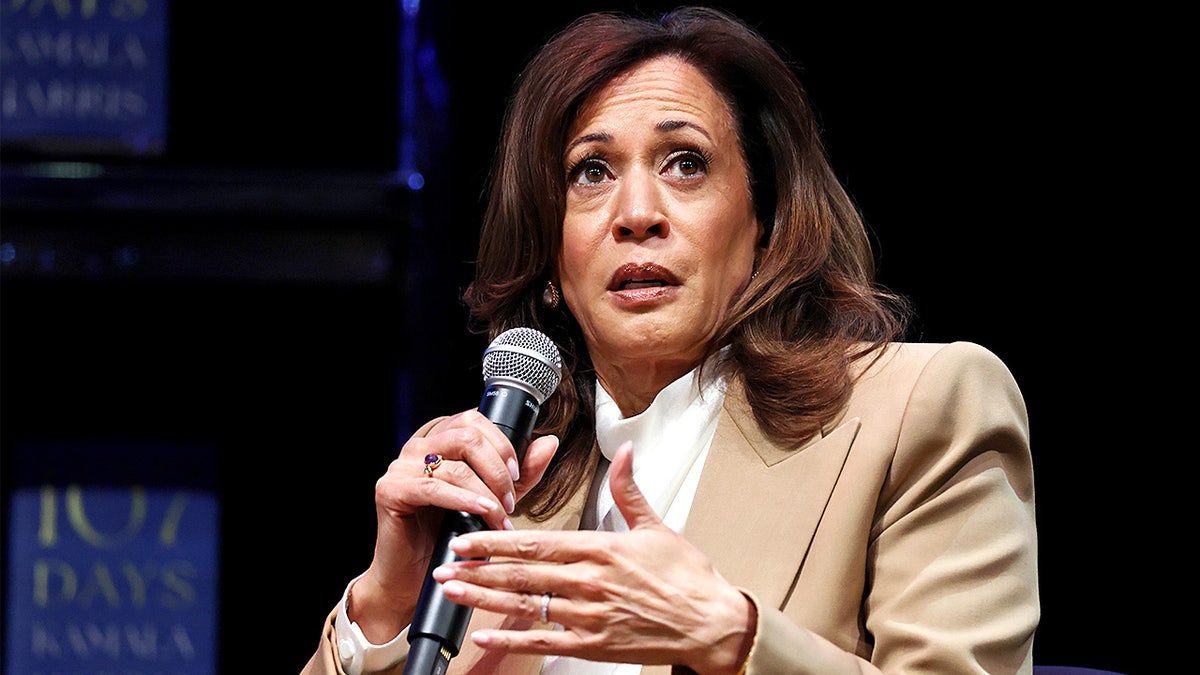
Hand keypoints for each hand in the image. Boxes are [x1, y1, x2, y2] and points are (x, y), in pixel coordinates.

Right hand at [350, 409, 559, 642]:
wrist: (416, 574)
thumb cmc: (451, 535)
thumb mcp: (496, 498)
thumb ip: (522, 473)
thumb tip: (548, 442)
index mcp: (439, 441)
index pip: (473, 419)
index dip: (501, 444)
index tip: (517, 474)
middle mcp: (417, 447)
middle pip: (467, 436)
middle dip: (497, 470)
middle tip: (509, 500)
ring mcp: (400, 467)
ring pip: (455, 465)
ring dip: (486, 493)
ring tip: (499, 516)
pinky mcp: (389, 490)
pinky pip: (432, 488)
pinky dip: (464, 500)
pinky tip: (481, 512)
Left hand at [432, 441, 755, 673]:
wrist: (712, 624)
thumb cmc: (686, 577)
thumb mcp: (656, 527)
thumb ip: (628, 490)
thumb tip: (624, 450)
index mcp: (601, 549)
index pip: (537, 542)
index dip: (497, 541)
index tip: (467, 538)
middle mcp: (590, 582)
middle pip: (522, 574)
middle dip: (477, 569)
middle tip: (441, 566)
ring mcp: (590, 616)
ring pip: (526, 606)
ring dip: (484, 599)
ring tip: (452, 593)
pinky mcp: (594, 645)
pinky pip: (544, 641)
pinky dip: (511, 638)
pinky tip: (483, 636)